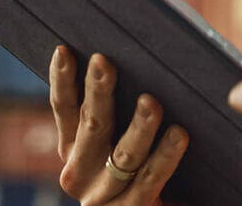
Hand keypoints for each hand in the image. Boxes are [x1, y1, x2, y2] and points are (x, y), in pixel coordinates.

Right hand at [48, 46, 188, 204]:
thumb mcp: (107, 145)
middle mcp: (79, 172)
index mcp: (71, 148)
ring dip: (138, 126)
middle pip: (91, 125)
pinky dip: (166, 155)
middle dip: (98, 92)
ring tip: (151, 102)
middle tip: (104, 62)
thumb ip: (108, 113)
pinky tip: (180, 134)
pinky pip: (151, 179)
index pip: (62, 108)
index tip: (64, 50)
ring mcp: (102, 196)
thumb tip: (125, 57)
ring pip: (124, 154)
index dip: (62, 79)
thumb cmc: (129, 169)